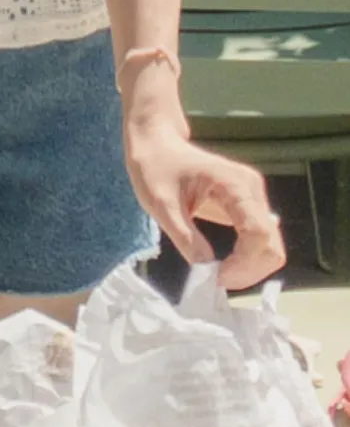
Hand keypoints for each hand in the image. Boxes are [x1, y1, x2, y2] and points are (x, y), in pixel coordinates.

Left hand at [124, 115, 285, 290]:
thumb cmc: (154, 168)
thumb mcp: (161, 206)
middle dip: (249, 271)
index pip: (259, 233)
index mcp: (234, 184)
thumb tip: (207, 272)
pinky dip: (247, 259)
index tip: (217, 279)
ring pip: (270, 245)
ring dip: (250, 267)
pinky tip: (225, 266)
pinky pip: (259, 240)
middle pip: (271, 244)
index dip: (245, 264)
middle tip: (215, 282)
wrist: (156, 144)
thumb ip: (185, 238)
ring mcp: (253, 196)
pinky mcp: (248, 205)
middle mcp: (252, 189)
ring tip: (217, 275)